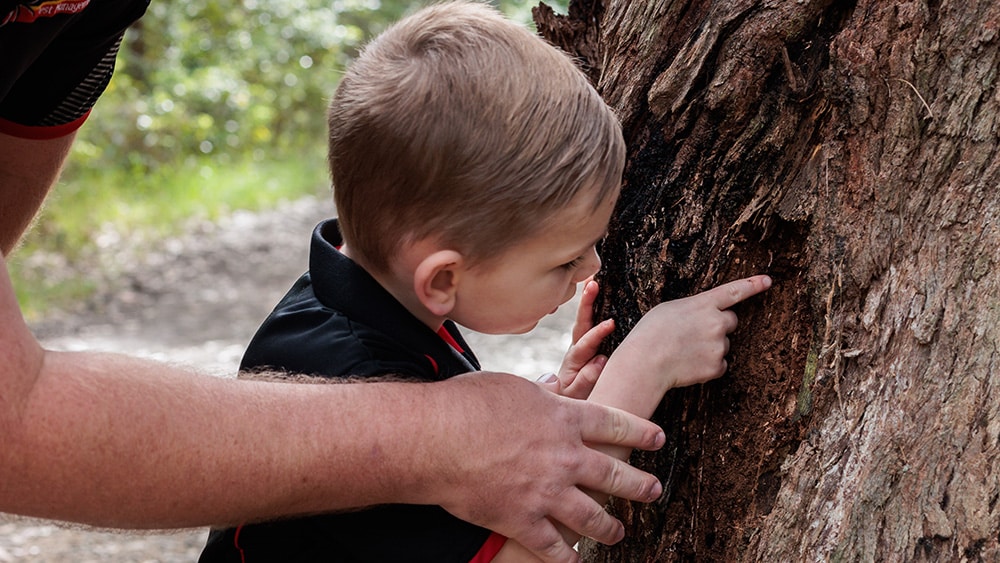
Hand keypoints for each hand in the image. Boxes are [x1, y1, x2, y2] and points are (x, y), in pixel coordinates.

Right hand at [430, 373, 664, 562]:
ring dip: (611, 527)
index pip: (616, 425)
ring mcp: (548, 492)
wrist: (434, 439)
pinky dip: (569, 559)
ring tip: (620, 532)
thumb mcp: (511, 386)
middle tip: (653, 490)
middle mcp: (566, 457)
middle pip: (616, 474)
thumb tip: (554, 381)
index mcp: (564, 418)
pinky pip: (555, 548)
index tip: (657, 440)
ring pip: (594, 517)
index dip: (641, 433)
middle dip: (640, 486)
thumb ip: (540, 391)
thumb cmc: (465, 404)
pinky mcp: (524, 521)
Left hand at [546, 280, 613, 399]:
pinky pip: (593, 324)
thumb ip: (586, 381)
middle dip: (586, 303)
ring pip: (586, 321)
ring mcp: (583, 346)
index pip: (585, 344)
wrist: (568, 405)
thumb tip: (601, 359)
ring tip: (593, 279)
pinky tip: (598, 289)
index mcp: (574, 361)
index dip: (596, 334)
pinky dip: (594, 307)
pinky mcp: (590, 346)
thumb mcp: (576, 397)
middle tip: (593, 283)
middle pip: (581, 323)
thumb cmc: (574, 402)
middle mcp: (577, 349)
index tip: (610, 323)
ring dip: (589, 300)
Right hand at [614, 274, 771, 393]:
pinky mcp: (717, 366)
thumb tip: (704, 316)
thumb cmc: (650, 333)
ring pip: (723, 344)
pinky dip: (708, 365)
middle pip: (731, 321)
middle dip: (719, 326)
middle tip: (696, 334)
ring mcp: (719, 345)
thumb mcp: (669, 308)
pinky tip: (689, 364)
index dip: (752, 285)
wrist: (647, 362)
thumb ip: (693, 308)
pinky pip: (720, 364)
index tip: (767, 281)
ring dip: (710, 347)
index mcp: (704, 304)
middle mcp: (717, 322)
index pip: (734, 291)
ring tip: (685, 351)